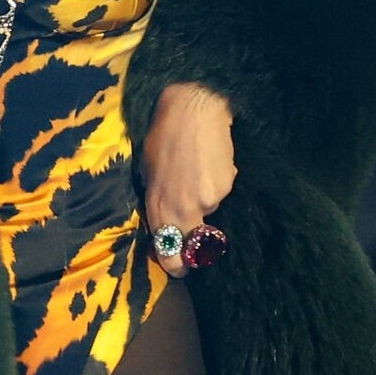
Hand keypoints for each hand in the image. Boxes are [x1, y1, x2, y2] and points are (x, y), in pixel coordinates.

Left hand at [139, 82, 236, 275]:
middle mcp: (183, 209)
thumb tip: (163, 226)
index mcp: (158, 206)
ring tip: (197, 174)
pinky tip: (210, 164)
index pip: (169, 251)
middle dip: (196, 245)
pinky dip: (217, 185)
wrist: (194, 107)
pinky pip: (222, 194)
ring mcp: (208, 199)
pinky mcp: (227, 186)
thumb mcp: (148, 173)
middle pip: (195, 245)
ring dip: (205, 203)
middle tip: (197, 238)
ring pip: (209, 213)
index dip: (175, 264)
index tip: (179, 267)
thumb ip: (156, 202)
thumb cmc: (163, 136)